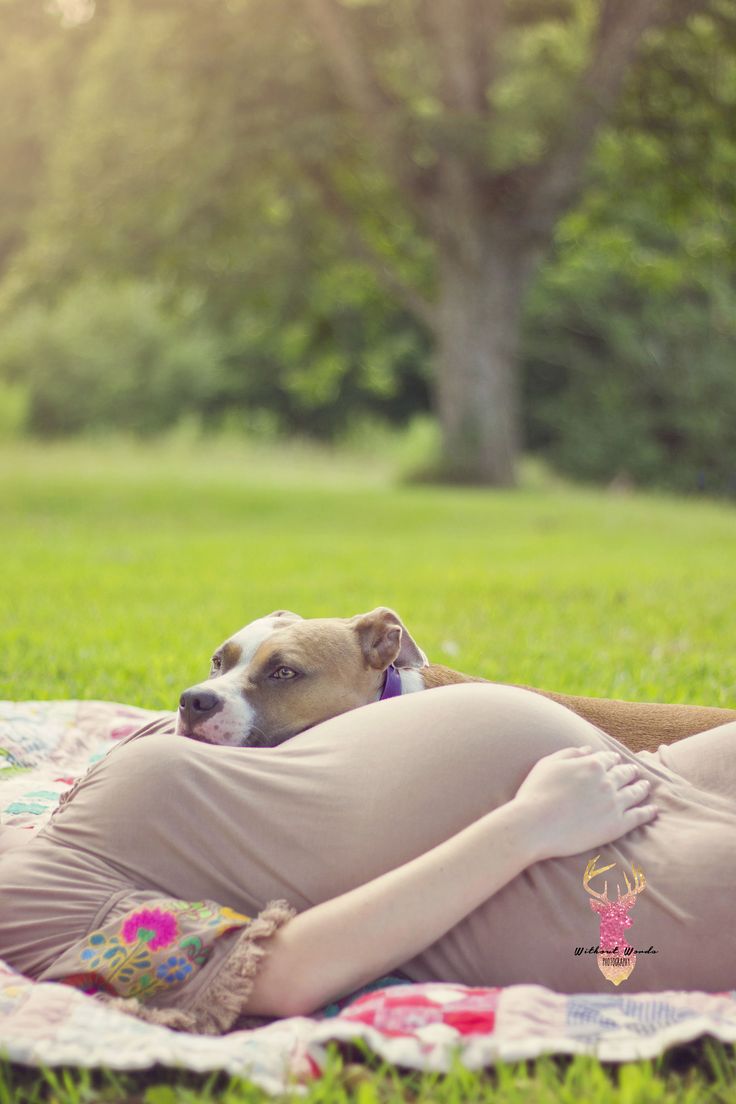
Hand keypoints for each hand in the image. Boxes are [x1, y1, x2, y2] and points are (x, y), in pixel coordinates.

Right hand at [512, 745, 657, 862]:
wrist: (534, 824)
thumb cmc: (536, 792)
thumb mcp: (548, 763)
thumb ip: (571, 753)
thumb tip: (589, 749)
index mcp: (592, 764)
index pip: (609, 758)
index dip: (613, 759)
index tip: (616, 760)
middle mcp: (607, 781)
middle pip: (625, 774)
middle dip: (630, 771)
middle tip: (634, 772)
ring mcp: (614, 804)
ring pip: (635, 792)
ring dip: (642, 788)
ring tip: (645, 786)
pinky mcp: (617, 826)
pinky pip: (639, 816)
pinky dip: (648, 812)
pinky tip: (654, 810)